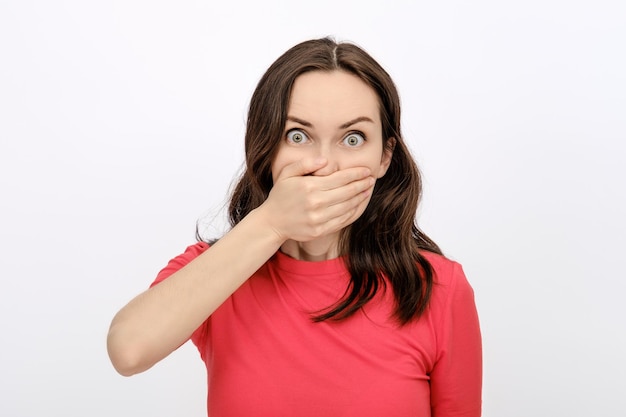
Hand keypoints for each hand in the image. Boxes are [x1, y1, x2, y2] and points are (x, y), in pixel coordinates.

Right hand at [259, 158, 374, 242]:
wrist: (272, 221)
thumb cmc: (280, 195)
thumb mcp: (287, 173)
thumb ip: (305, 164)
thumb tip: (324, 160)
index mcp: (310, 186)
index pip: (340, 178)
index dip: (356, 174)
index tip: (366, 170)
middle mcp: (316, 203)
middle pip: (347, 192)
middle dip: (362, 184)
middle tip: (371, 179)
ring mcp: (318, 218)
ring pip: (347, 207)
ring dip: (360, 198)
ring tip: (367, 191)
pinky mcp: (320, 230)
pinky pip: (342, 221)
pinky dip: (352, 212)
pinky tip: (357, 205)